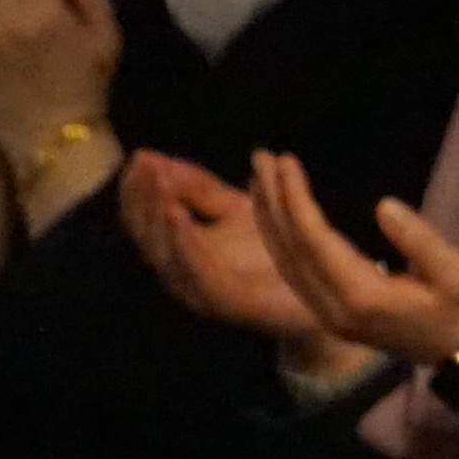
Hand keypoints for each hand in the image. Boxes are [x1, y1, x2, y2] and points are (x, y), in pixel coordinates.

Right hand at [123, 149, 326, 343]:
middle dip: (143, 196)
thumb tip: (159, 160)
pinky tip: (177, 213)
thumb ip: (199, 188)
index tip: (140, 156)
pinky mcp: (228, 303)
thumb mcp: (233, 209)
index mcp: (178, 253)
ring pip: (165, 255)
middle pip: (147, 235)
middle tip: (145, 163)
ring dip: (157, 215)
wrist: (321, 287)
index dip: (137, 189)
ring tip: (158, 181)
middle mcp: (181, 275)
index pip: (144, 219)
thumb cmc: (272, 249)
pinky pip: (198, 272)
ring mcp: (201, 293)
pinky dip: (184, 242)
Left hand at [247, 151, 458, 370]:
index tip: (286, 160)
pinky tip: (276, 216)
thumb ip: (420, 241)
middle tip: (260, 157)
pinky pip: (294, 273)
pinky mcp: (333, 315)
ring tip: (260, 178)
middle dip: (272, 202)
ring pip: (286, 263)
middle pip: (290, 251)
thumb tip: (384, 206)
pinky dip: (280, 239)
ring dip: (269, 219)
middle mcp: (335, 310)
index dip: (296, 199)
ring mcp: (330, 316)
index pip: (315, 241)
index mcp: (363, 297)